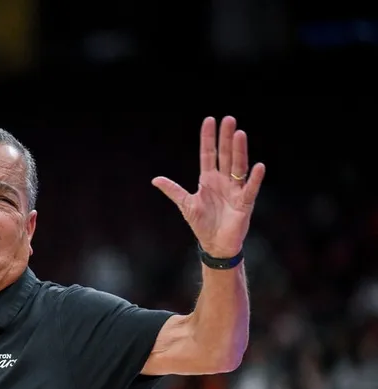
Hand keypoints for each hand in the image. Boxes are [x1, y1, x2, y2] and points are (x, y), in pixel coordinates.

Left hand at [152, 116, 264, 257]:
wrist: (215, 244)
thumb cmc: (202, 223)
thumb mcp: (186, 204)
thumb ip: (173, 190)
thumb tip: (155, 179)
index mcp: (208, 179)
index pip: (208, 154)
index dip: (208, 138)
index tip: (210, 120)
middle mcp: (223, 180)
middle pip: (225, 155)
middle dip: (226, 138)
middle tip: (229, 119)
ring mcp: (235, 189)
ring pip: (238, 166)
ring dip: (239, 151)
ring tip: (240, 134)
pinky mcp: (244, 202)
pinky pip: (250, 188)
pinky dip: (255, 178)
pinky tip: (258, 166)